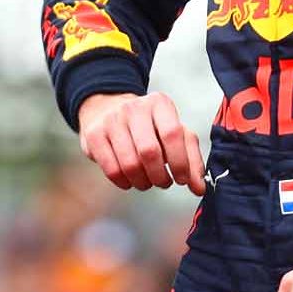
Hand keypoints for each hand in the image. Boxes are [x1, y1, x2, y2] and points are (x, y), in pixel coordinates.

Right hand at [76, 92, 204, 191]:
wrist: (108, 110)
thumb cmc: (149, 127)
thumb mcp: (174, 134)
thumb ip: (191, 160)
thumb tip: (199, 188)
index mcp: (159, 103)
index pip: (173, 134)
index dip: (180, 162)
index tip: (182, 179)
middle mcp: (134, 107)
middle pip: (149, 151)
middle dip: (160, 176)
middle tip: (163, 182)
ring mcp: (111, 120)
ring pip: (130, 164)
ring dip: (142, 182)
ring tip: (147, 182)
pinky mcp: (94, 135)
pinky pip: (111, 170)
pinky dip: (124, 182)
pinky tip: (129, 179)